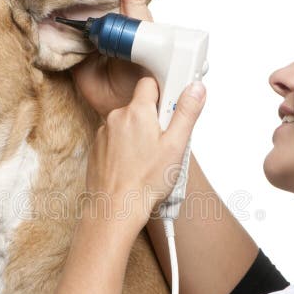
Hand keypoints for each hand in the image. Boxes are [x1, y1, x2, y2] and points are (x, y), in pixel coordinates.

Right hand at [30, 0, 153, 116]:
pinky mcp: (69, 48)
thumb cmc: (143, 74)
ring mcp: (84, 33)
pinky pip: (54, 29)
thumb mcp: (142, 35)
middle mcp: (103, 20)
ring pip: (68, 5)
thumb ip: (135, 5)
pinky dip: (42, 13)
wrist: (124, 104)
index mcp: (123, 13)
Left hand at [83, 77, 205, 232]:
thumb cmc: (145, 181)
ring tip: (149, 161)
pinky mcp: (97, 150)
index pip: (150, 84)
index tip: (172, 110)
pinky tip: (134, 167)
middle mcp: (116, 118)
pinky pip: (115, 141)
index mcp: (137, 111)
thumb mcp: (176, 145)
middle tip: (165, 144)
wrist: (116, 208)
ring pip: (127, 125)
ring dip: (138, 136)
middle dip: (153, 120)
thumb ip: (187, 112)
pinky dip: (124, 149)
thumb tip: (196, 89)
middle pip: (140, 107)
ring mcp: (104, 134)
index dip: (164, 94)